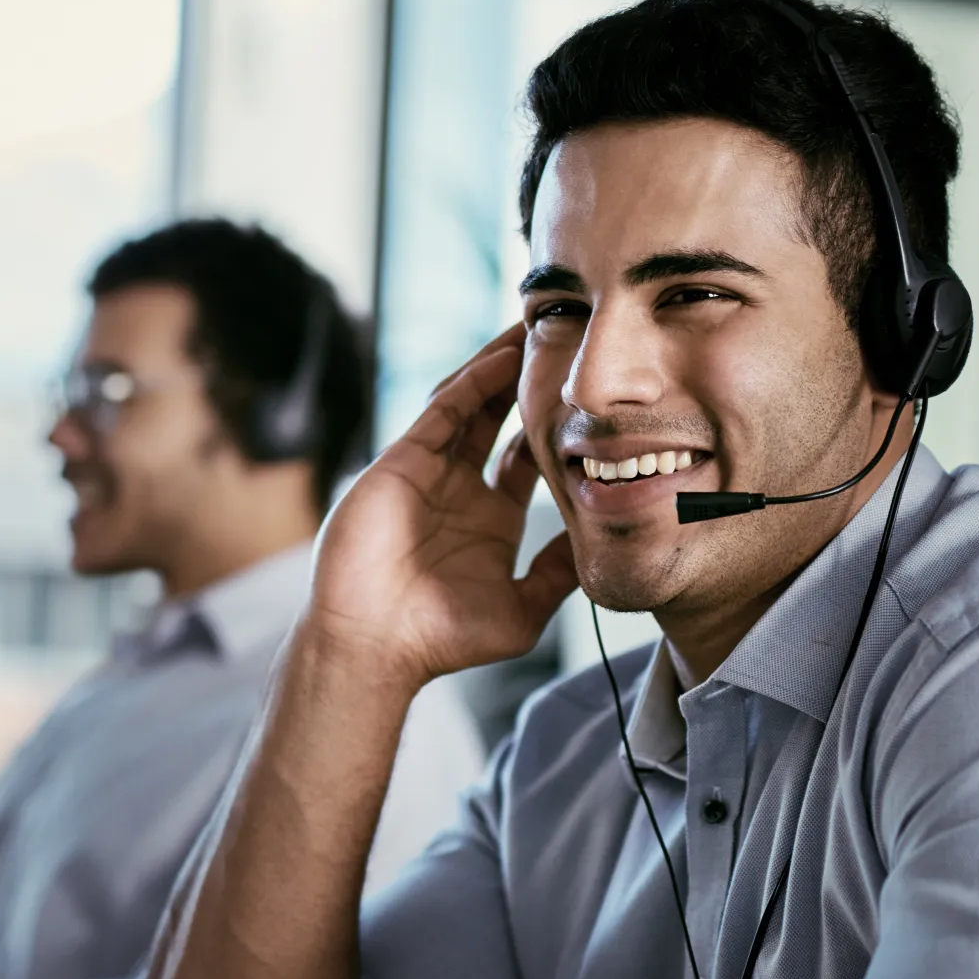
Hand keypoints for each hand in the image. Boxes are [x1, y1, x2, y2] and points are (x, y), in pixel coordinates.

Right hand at [308, 324, 577, 688]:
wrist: (377, 645)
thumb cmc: (443, 638)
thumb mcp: (522, 610)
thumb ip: (559, 576)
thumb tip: (600, 545)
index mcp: (492, 519)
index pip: (530, 459)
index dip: (557, 428)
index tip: (593, 401)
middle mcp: (462, 489)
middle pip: (501, 419)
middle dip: (529, 382)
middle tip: (565, 342)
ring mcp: (430, 472)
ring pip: (471, 405)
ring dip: (501, 369)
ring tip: (536, 332)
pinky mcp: (402, 463)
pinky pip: (441, 413)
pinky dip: (470, 385)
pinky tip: (500, 361)